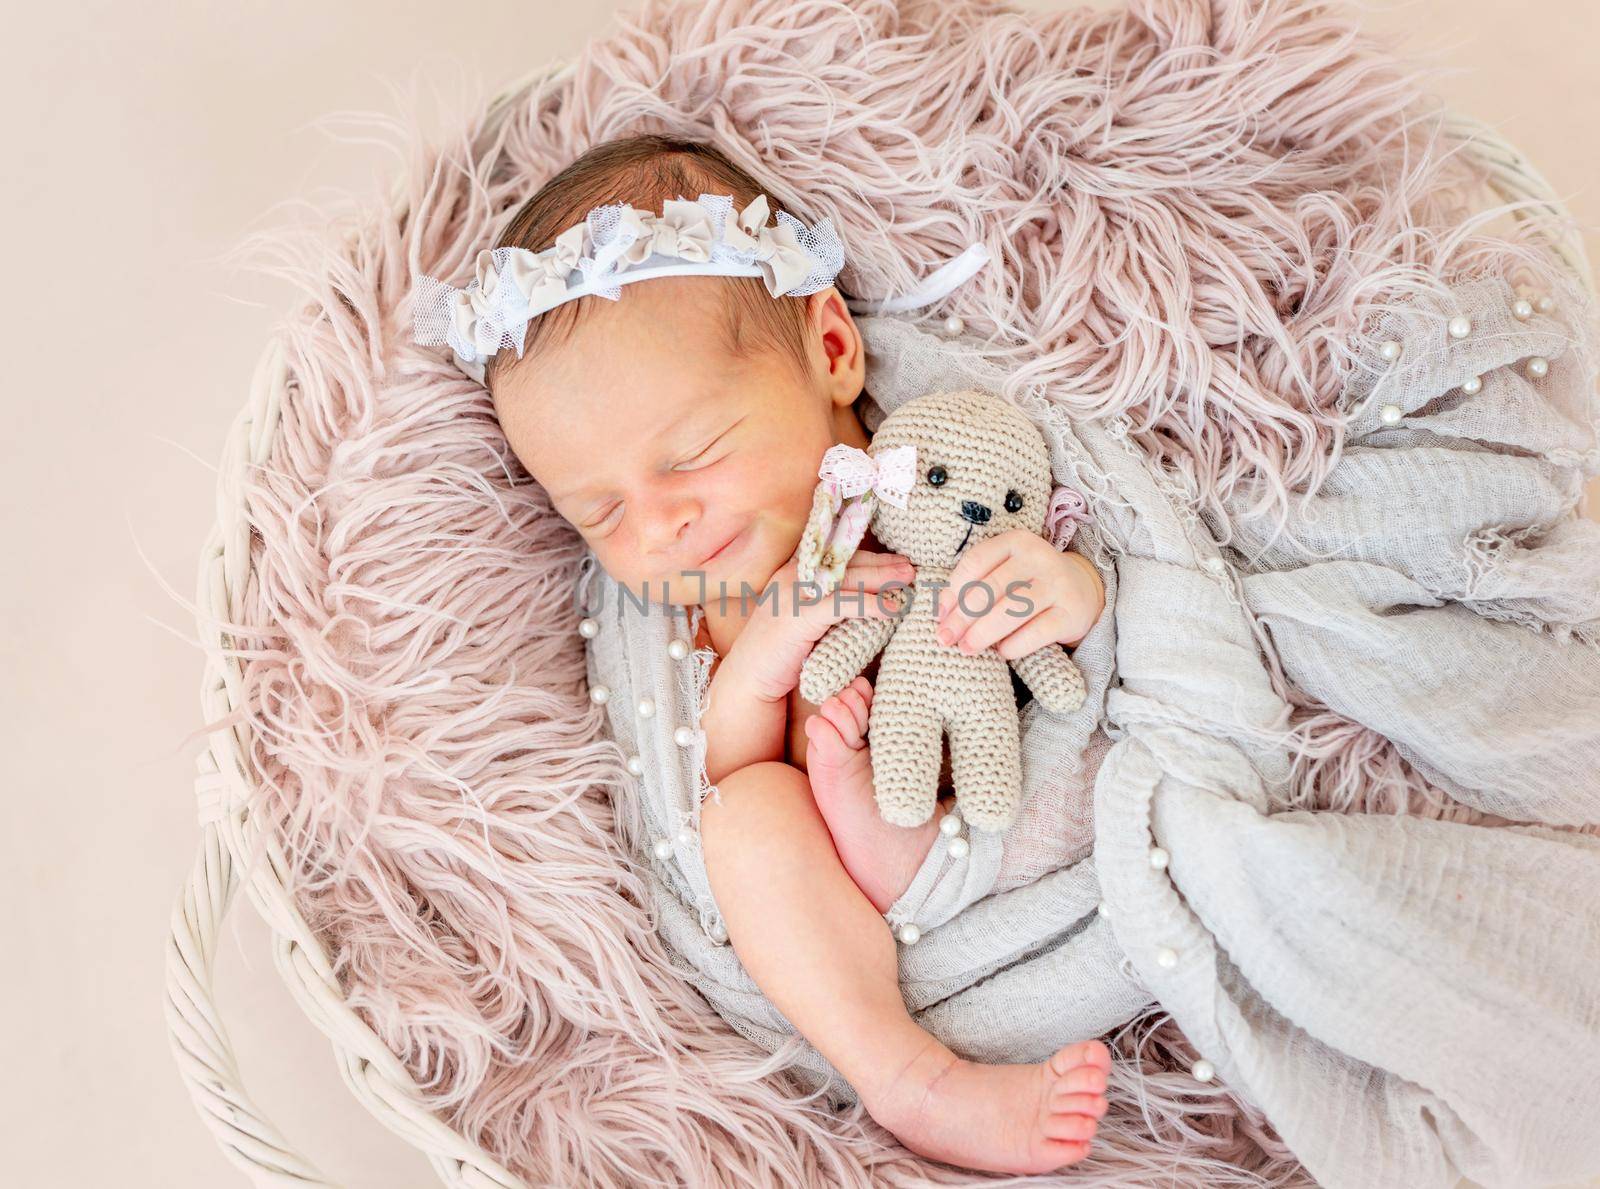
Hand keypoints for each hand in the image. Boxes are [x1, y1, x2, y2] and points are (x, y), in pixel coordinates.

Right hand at [721, 550, 913, 704]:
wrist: (748, 680)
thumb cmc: (779, 652)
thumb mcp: (803, 618)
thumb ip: (825, 603)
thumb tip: (864, 596)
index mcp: (792, 571)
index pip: (835, 554)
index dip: (867, 555)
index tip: (894, 558)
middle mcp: (792, 575)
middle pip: (845, 561)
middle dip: (881, 563)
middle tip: (910, 567)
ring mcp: (793, 594)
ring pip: (847, 578)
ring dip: (882, 578)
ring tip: (908, 582)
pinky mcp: (798, 617)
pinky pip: (842, 605)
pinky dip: (871, 604)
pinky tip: (892, 609)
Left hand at [934, 529, 1103, 658]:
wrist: (1082, 589)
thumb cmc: (1028, 582)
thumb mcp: (1004, 571)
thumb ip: (975, 585)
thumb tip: (942, 616)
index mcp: (1016, 542)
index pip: (976, 562)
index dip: (953, 590)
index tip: (939, 615)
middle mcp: (1038, 558)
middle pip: (991, 588)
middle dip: (963, 617)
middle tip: (946, 638)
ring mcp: (1057, 584)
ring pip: (1012, 610)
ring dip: (983, 633)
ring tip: (967, 648)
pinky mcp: (1071, 613)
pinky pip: (1036, 632)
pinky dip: (1014, 645)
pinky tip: (1001, 652)